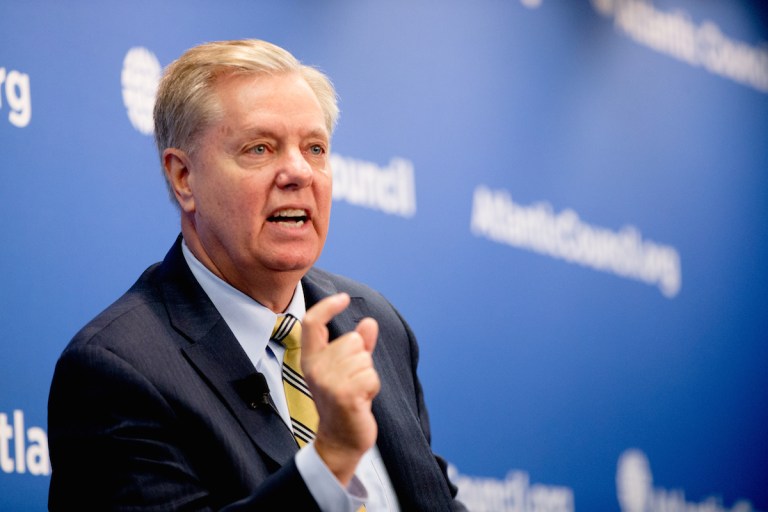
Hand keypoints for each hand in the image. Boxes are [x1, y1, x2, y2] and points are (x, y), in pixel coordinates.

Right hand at [301, 293, 379, 485]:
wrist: (341, 440)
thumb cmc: (345, 402)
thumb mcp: (348, 370)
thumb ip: (358, 346)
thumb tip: (369, 323)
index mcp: (311, 359)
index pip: (312, 323)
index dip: (327, 306)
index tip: (343, 298)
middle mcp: (315, 369)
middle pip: (352, 340)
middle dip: (362, 359)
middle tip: (352, 383)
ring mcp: (328, 382)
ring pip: (364, 358)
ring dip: (368, 375)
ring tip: (356, 393)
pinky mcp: (344, 395)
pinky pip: (371, 375)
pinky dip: (373, 387)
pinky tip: (361, 401)